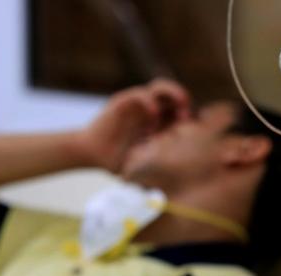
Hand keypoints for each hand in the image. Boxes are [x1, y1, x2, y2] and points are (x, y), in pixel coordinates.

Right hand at [76, 79, 190, 172]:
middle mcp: (147, 110)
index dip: (187, 115)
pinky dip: (151, 102)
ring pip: (160, 87)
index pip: (178, 109)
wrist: (89, 153)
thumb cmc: (114, 160)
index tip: (191, 128)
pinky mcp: (122, 102)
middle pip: (173, 94)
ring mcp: (135, 105)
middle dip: (184, 101)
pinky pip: (141, 94)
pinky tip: (154, 116)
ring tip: (181, 105)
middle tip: (186, 116)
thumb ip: (157, 165)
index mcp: (155, 122)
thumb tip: (172, 182)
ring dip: (174, 93)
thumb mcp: (142, 163)